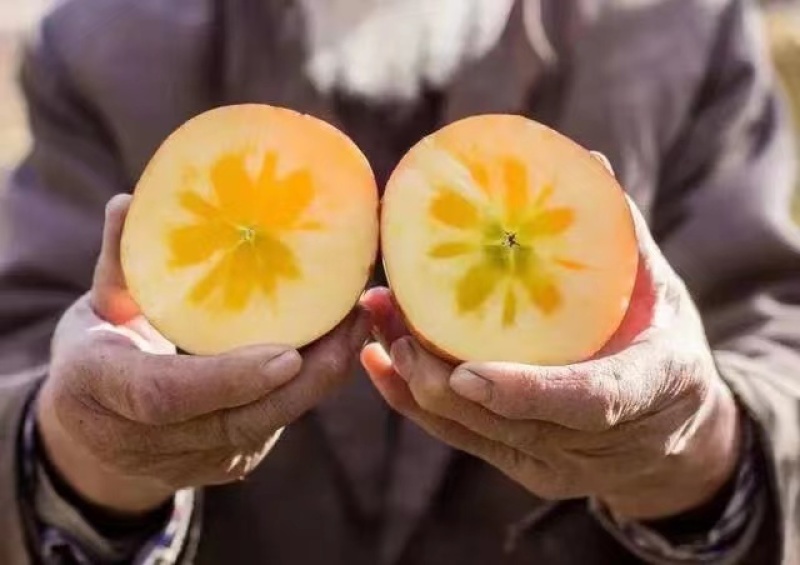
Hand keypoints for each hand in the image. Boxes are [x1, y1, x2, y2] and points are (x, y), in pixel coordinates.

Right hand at [37, 194, 370, 514]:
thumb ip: (118, 261)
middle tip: (352, 322)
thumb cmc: (95, 354)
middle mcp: (146, 439)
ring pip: (266, 425)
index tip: (286, 354)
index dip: (227, 378)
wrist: (94, 434)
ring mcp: (191, 459)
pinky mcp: (227, 460)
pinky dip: (312, 385)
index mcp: (99, 390)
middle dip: (304, 378)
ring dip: (321, 378)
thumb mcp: (97, 308)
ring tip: (360, 323)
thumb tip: (130, 202)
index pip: (165, 395)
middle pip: (236, 421)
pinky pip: (274, 423)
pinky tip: (343, 342)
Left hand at [361, 170, 740, 519]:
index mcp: (644, 389)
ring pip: (469, 430)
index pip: (587, 401)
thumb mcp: (663, 294)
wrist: (672, 431)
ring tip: (375, 318)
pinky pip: (458, 438)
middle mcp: (590, 441)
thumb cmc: (662, 346)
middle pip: (503, 421)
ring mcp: (551, 462)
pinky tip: (378, 362)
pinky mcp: (521, 466)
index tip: (467, 372)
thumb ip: (623, 238)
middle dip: (436, 374)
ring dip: (413, 379)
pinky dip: (412, 401)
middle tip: (392, 316)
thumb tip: (588, 161)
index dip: (526, 391)